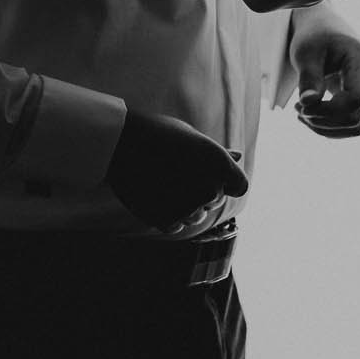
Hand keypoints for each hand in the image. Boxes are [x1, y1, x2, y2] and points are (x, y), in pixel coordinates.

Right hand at [105, 108, 251, 229]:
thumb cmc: (159, 134)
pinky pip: (175, 225)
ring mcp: (188, 207)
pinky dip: (166, 215)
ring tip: (163, 181)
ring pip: (195, 216)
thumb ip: (218, 153)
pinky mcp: (167, 221)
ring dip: (184, 205)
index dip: (226, 181)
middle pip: (215, 200)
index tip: (208, 172)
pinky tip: (154, 194)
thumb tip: (238, 156)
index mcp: (220, 164)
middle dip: (202, 191)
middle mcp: (209, 188)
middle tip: (176, 170)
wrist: (120, 143)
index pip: (240, 187)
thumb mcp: (192, 137)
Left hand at [293, 26, 359, 138]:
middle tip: (299, 109)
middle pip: (356, 118)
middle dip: (324, 121)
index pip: (354, 100)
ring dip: (325, 127)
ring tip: (302, 113)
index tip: (301, 104)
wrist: (320, 26)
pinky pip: (349, 123)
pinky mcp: (357, 99)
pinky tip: (310, 115)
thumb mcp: (306, 52)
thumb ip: (309, 78)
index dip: (328, 110)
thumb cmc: (313, 34)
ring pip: (354, 126)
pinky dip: (328, 126)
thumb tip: (309, 104)